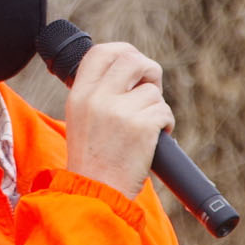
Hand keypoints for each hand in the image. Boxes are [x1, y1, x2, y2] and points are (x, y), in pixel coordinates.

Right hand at [63, 41, 173, 199]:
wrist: (96, 193)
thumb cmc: (93, 159)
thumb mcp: (81, 118)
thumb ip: (98, 92)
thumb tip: (130, 67)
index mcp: (79, 94)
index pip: (100, 52)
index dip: (123, 51)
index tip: (134, 65)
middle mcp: (97, 98)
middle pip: (132, 59)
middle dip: (148, 71)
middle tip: (150, 89)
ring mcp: (120, 112)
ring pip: (153, 91)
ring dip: (157, 108)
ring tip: (145, 129)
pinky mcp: (142, 127)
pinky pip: (164, 111)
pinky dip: (166, 125)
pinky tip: (154, 140)